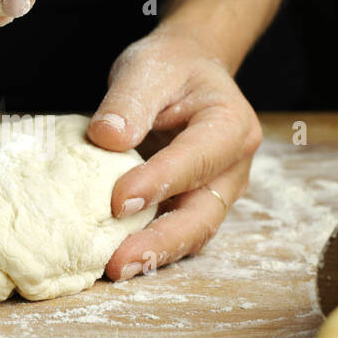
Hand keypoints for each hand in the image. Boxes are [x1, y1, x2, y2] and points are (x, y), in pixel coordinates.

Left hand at [88, 32, 262, 279]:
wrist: (186, 74)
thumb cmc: (171, 69)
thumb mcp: (148, 68)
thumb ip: (129, 100)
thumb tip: (107, 136)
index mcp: (230, 126)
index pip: (195, 160)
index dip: (159, 183)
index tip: (118, 202)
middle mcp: (231, 168)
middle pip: (202, 215)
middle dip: (161, 243)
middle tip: (119, 263)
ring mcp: (215, 193)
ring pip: (190, 234)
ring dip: (154, 255)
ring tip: (114, 270)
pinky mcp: (192, 207)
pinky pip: (174, 234)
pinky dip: (148, 249)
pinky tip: (114, 259)